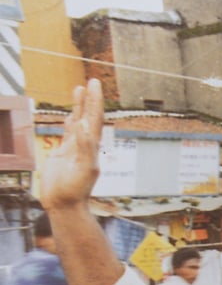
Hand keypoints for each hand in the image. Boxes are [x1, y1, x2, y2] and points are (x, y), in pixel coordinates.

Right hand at [40, 79, 103, 210]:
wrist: (64, 204)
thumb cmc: (76, 190)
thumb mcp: (83, 168)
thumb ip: (85, 147)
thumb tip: (86, 125)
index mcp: (92, 145)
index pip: (95, 118)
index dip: (95, 101)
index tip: (95, 84)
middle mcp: (85, 144)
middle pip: (88, 116)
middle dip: (90, 99)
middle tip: (92, 81)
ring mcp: (74, 148)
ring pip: (77, 121)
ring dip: (79, 106)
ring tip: (80, 89)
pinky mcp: (63, 153)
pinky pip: (67, 133)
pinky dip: (69, 122)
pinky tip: (70, 116)